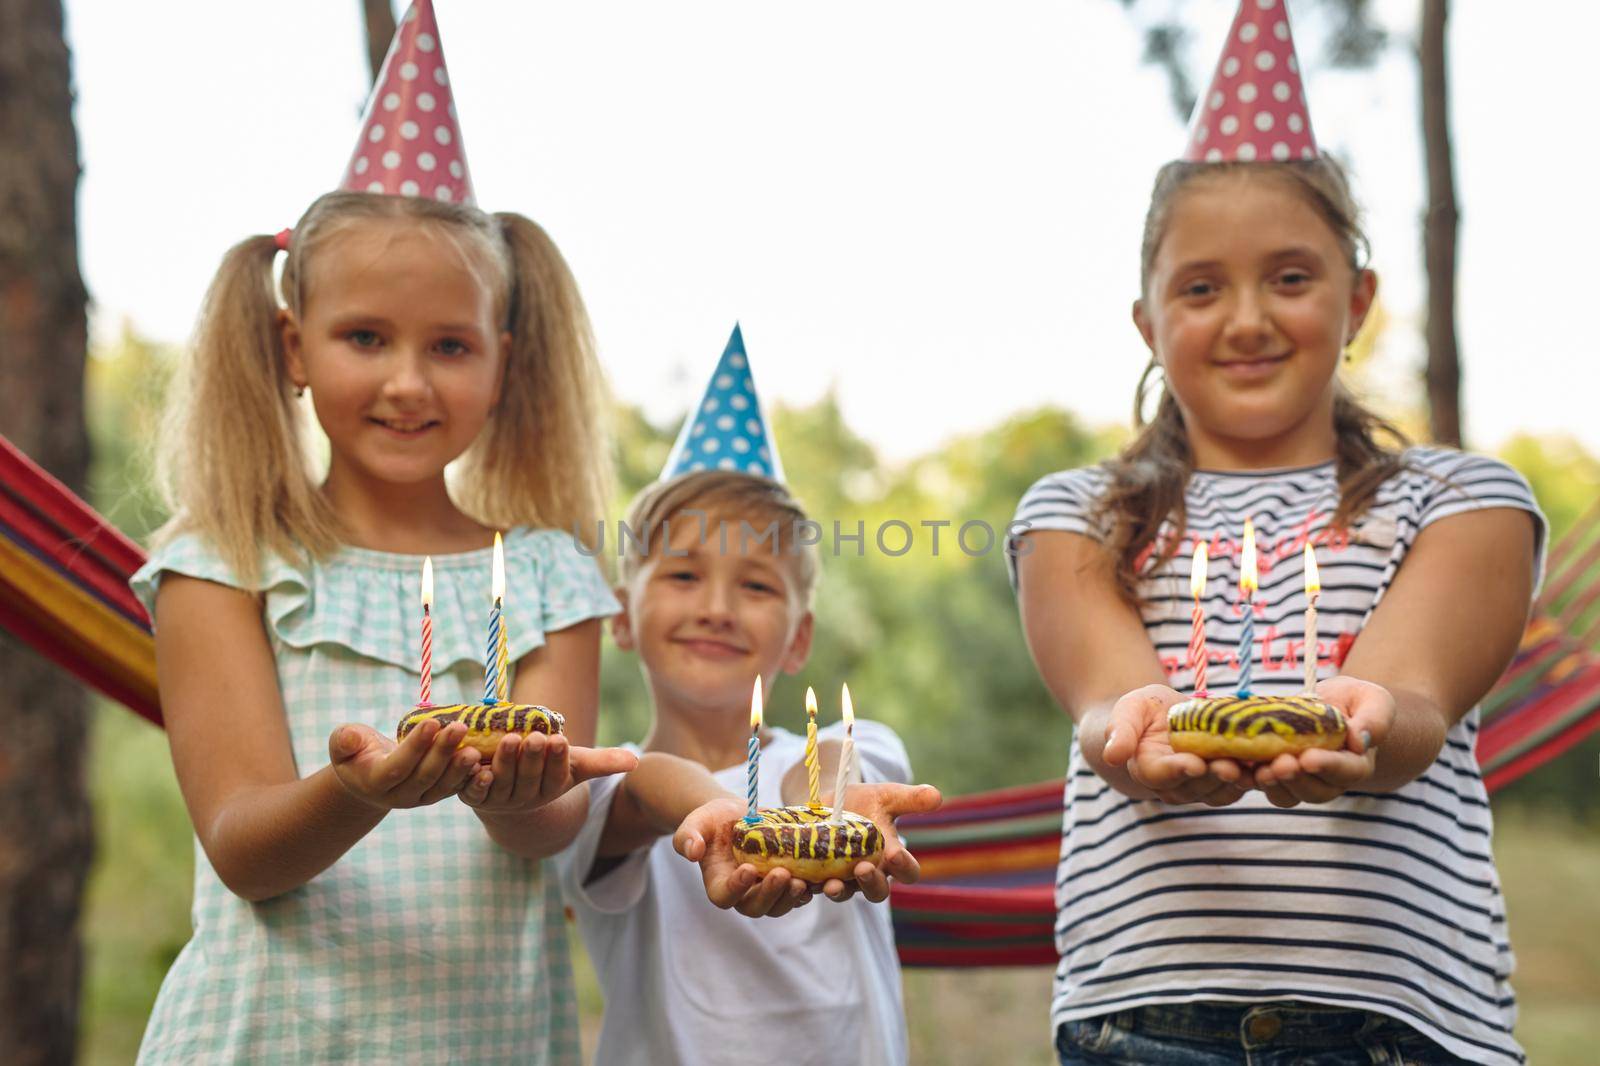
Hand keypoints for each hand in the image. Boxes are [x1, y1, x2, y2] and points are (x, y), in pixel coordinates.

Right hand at [329, 719, 481, 809]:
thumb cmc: (356, 752)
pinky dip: (470, 776)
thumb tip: (349, 738)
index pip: (397, 766)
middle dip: (443, 752)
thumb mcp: (343, 744)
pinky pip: (455, 788)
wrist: (370, 775)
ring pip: (443, 786)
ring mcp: (420, 798)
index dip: (415, 746)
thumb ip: (343, 741)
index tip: (432, 722)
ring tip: (476, 748)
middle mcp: (399, 795)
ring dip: (460, 767)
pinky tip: (485, 761)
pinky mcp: (437, 794)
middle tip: (460, 727)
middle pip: (424, 776)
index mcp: (375, 781)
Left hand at [460, 733, 638, 813]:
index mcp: (551, 788)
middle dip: (532, 758)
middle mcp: (526, 797)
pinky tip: (475, 762)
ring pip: (502, 782)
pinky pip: (473, 791)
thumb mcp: (574, 763)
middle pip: (530, 778)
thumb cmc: (546, 768)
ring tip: (509, 739)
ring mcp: (499, 799)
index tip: (559, 740)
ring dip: (505, 762)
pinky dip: (473, 779)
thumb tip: (636, 762)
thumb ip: (602, 762)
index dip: (557, 759)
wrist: (509, 789)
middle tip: (535, 737)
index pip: (556, 775)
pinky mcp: (473, 796)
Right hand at [673, 797, 813, 917]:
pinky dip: (810, 889)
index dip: (736, 888)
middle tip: (783, 875)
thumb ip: (688, 836)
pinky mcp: (787, 882)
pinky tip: (820, 878)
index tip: (747, 871)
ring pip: (780, 905)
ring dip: (792, 897)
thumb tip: (692, 851)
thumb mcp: (697, 822)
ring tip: (803, 881)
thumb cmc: (713, 820)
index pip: (725, 896)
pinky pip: (799, 893)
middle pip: (756, 907)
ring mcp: (766, 890)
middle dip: (770, 894)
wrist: (736, 816)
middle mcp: (744, 893)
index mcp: (719, 884)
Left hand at [816, 781, 943, 902]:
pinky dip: (805, 889)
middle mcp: (869, 874)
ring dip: (838, 891)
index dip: (904, 868)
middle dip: (870, 883)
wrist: (827, 803)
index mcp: (892, 859)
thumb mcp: (886, 797)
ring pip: (844, 894)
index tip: (896, 855)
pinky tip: (799, 881)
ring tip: (830, 884)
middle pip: (876, 891)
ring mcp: (842, 879)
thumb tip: (937, 796)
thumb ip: (910, 799)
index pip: (907, 872)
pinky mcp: (815, 877)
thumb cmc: (864, 802)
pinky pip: (811, 891)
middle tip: (863, 869)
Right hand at [1102, 684, 1249, 806]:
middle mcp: (1175, 785)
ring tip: (1255, 766)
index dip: (1178, 770)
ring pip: (1221, 790)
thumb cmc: (1141, 713)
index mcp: (1148, 768)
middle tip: (1231, 765)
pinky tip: (1268, 764)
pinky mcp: (1224, 782)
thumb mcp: (1128, 711)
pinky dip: (1255, 777)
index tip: (1194, 763)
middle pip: (1196, 786)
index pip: (1162, 774)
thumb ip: (1120, 732)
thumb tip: (1112, 756)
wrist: (1162, 721)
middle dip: (1215, 776)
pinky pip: (1241, 785)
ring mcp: (1201, 787)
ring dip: (1239, 781)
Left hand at [1251, 677, 1394, 806]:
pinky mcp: (1274, 773)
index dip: (1327, 766)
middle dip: (1295, 779)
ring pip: (1286, 794)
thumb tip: (1359, 739)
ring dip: (1271, 784)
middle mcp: (1328, 781)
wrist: (1335, 707)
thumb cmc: (1357, 703)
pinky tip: (1235, 765)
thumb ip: (1374, 720)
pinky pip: (1260, 784)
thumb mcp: (1374, 702)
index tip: (1309, 758)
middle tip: (1279, 764)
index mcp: (1356, 764)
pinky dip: (1247, 777)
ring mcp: (1300, 781)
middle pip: (1313, 790)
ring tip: (1258, 770)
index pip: (1345, 771)